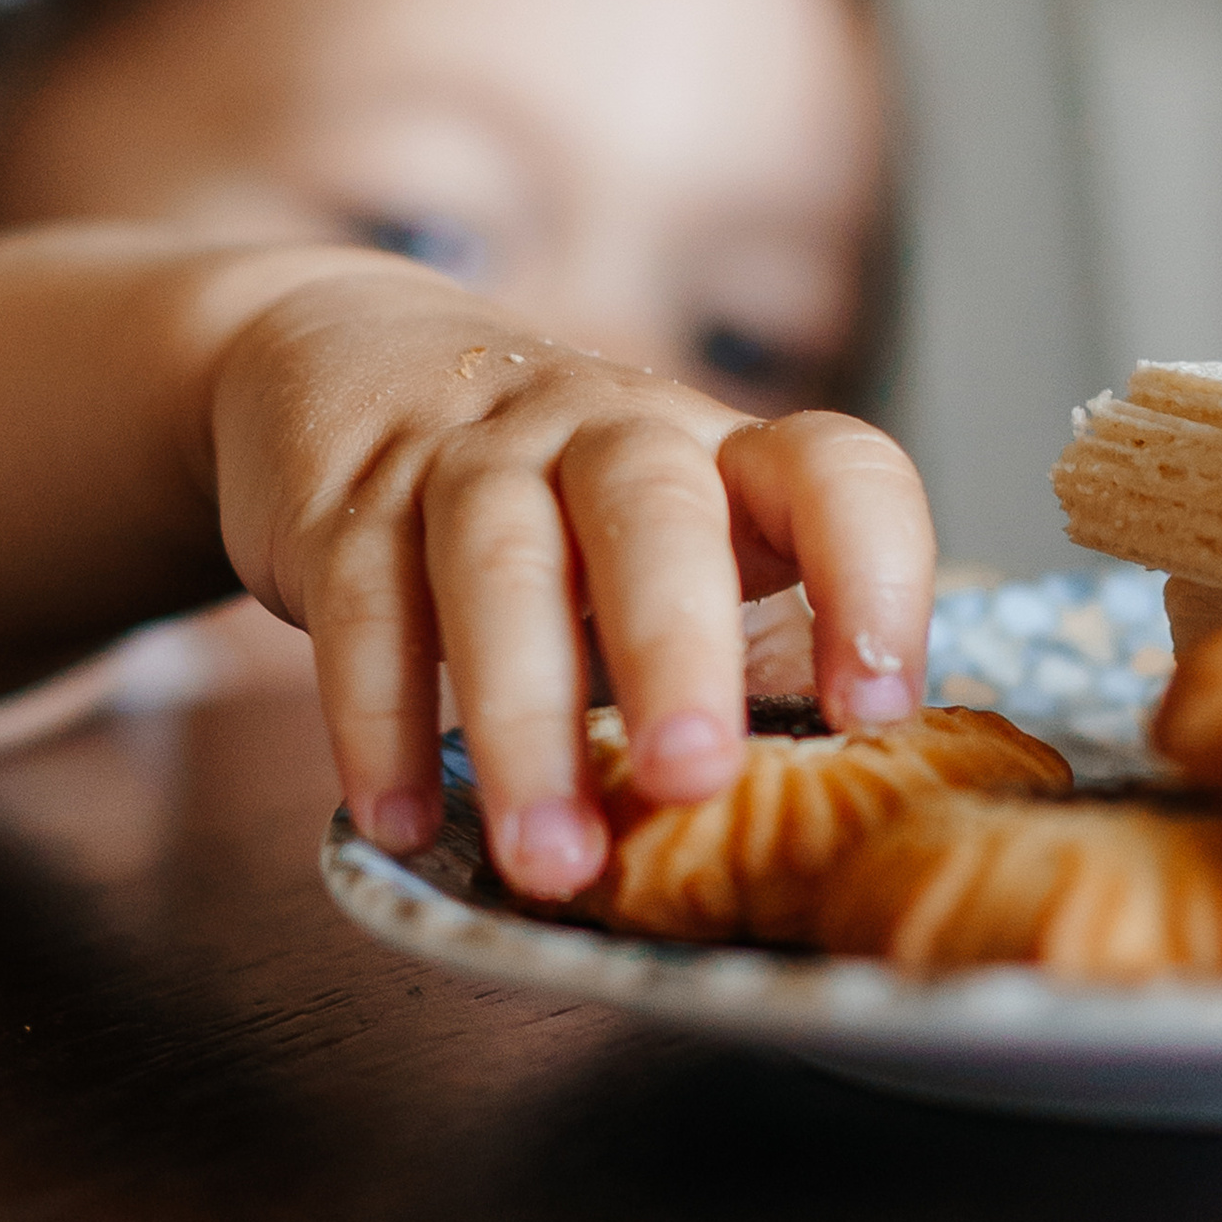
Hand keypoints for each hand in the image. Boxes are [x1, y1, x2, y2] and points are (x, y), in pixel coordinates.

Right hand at [206, 269, 934, 902]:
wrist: (344, 362)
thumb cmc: (552, 505)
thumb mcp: (664, 542)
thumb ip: (737, 650)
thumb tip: (818, 822)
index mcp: (717, 454)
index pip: (831, 469)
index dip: (870, 575)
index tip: (876, 710)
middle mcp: (603, 433)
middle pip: (653, 512)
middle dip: (676, 650)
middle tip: (691, 780)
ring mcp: (468, 456)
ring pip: (498, 562)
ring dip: (526, 718)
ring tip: (549, 859)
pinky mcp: (346, 497)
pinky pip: (361, 601)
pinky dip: (380, 718)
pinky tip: (401, 820)